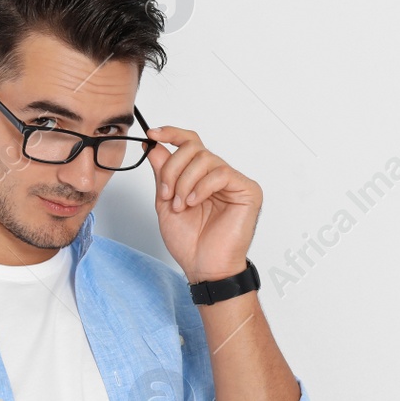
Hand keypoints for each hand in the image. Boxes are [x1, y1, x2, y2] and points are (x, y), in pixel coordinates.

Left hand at [143, 124, 261, 283]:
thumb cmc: (189, 241)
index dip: (171, 133)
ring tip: (181, 204)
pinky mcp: (248, 191)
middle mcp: (218, 175)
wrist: (204, 267)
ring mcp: (234, 182)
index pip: (190, 143)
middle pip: (193, 147)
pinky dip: (202, 187)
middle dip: (172, 168)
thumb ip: (162, 173)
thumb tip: (153, 145)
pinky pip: (221, 173)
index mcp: (200, 176)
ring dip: (185, 181)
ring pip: (205, 158)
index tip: (152, 133)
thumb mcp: (165, 202)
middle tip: (166, 193)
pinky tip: (194, 202)